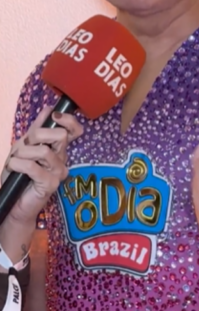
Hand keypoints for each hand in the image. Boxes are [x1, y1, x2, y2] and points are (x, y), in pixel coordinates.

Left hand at [2, 105, 82, 226]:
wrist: (12, 202)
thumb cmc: (18, 174)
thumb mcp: (24, 146)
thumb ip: (37, 129)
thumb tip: (49, 108)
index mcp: (58, 148)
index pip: (75, 130)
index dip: (68, 120)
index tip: (54, 117)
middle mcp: (62, 159)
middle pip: (60, 136)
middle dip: (36, 136)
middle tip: (24, 146)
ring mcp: (59, 172)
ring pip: (44, 151)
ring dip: (22, 154)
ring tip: (15, 161)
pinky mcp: (51, 184)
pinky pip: (34, 167)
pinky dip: (18, 164)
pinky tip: (14, 168)